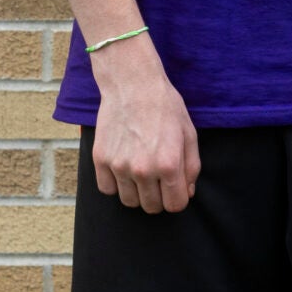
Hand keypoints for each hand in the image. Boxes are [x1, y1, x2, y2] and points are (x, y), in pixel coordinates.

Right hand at [91, 42, 200, 213]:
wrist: (132, 83)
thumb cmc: (165, 106)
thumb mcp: (189, 134)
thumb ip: (191, 168)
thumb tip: (186, 193)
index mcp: (169, 165)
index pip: (175, 205)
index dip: (177, 198)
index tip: (174, 187)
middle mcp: (143, 170)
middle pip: (152, 207)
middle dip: (159, 197)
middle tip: (158, 178)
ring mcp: (119, 166)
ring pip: (129, 201)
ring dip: (137, 192)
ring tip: (140, 171)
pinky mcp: (100, 159)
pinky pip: (107, 189)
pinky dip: (115, 184)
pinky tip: (123, 168)